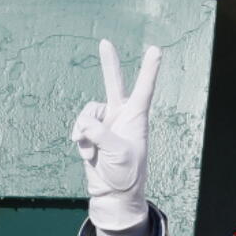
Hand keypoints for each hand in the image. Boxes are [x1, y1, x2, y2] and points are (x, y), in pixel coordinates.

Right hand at [71, 40, 160, 235]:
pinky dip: (79, 140)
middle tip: (104, 42)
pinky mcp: (91, 134)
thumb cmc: (125, 173)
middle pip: (114, 84)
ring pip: (87, 112)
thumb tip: (84, 123)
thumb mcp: (117, 152)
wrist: (112, 193)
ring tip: (91, 149)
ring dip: (84, 129)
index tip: (156, 49)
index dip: (149, 68)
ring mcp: (105, 124)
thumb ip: (100, 133)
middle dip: (108, 63)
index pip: (144, 88)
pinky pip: (79, 127)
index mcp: (137, 117)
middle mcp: (121, 116)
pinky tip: (87, 154)